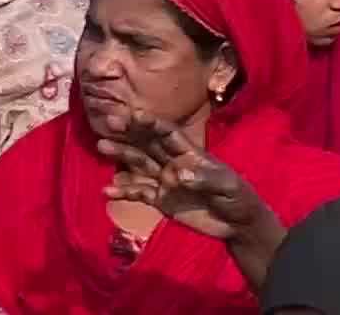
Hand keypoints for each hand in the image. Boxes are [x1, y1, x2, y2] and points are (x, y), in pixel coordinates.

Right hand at [98, 110, 269, 241]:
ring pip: (140, 164)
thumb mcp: (227, 187)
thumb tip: (177, 174)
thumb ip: (204, 179)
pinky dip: (123, 190)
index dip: (153, 124)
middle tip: (109, 121)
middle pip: (150, 144)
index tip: (135, 114)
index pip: (170, 135)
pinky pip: (139, 192)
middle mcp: (175, 163)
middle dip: (131, 132)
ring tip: (101, 145)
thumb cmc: (237, 198)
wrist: (236, 224)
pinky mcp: (161, 200)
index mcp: (192, 154)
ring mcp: (166, 181)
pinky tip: (107, 190)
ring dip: (122, 155)